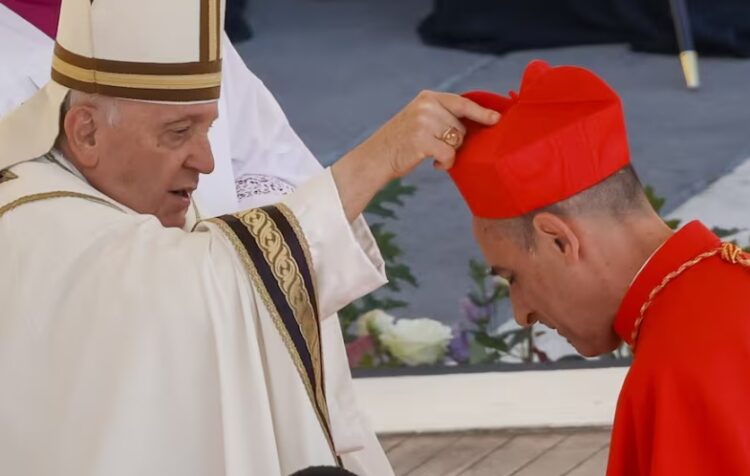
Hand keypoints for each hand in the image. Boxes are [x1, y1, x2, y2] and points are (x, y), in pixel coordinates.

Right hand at [332, 90, 499, 220]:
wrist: (375, 158)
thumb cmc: (400, 143)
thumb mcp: (420, 120)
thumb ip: (442, 116)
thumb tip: (476, 122)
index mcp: (427, 97)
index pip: (462, 102)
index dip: (481, 112)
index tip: (497, 118)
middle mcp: (426, 106)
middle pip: (461, 126)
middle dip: (455, 140)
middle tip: (435, 146)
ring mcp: (424, 122)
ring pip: (457, 140)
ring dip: (450, 152)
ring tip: (432, 155)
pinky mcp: (422, 140)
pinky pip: (449, 153)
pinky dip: (446, 162)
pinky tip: (434, 164)